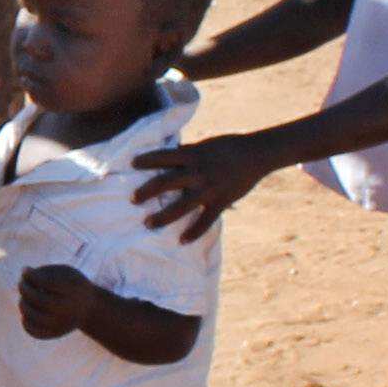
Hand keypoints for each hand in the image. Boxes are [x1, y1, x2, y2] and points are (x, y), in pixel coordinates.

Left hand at [13, 261, 99, 341]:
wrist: (88, 309)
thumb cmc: (71, 285)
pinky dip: (26, 321)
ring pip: (34, 317)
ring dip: (23, 304)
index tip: (25, 271)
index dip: (31, 276)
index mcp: (73, 289)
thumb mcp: (65, 272)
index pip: (47, 282)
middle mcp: (69, 309)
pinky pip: (34, 332)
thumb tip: (24, 274)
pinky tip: (28, 311)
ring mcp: (62, 324)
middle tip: (21, 283)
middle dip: (25, 289)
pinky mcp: (55, 334)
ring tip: (25, 298)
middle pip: (40, 301)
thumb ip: (45, 271)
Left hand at [130, 132, 277, 236]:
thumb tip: (169, 155)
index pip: (164, 156)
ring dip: (163, 216)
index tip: (131, 164)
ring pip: (182, 206)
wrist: (256, 154)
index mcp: (193, 154)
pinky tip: (182, 241)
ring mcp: (209, 189)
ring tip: (148, 223)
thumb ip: (188, 153)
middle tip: (132, 199)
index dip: (147, 160)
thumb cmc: (229, 146)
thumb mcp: (206, 145)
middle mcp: (198, 172)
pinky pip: (205, 220)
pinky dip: (194, 232)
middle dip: (147, 191)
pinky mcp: (221, 202)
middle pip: (166, 183)